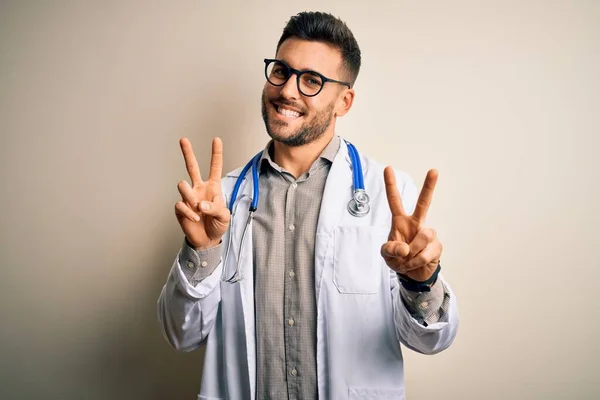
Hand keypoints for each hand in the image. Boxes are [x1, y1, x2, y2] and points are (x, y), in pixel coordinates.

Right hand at [174, 137, 229, 249]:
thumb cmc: (217, 225)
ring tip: (199, 210)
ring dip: (190, 197)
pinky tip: (195, 219)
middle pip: (192, 167)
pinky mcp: (180, 208)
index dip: (216, 154)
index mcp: (213, 187)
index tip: (216, 139)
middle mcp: (199, 188)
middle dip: (187, 153)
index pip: (214, 168)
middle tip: (183, 139)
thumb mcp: (224, 216)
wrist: (207, 240)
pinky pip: (180, 204)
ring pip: (182, 185)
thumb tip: (200, 204)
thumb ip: (214, 208)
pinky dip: (189, 213)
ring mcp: (188, 197)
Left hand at [381, 167, 442, 281]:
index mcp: (400, 221)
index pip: (394, 200)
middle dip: (429, 187)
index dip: (390, 185)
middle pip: (424, 203)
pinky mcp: (437, 245)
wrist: (413, 274)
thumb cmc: (398, 259)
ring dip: (413, 253)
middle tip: (434, 170)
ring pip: (423, 237)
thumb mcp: (386, 255)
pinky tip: (416, 263)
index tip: (388, 168)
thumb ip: (390, 249)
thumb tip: (405, 248)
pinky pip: (426, 253)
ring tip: (408, 260)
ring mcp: (428, 233)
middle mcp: (416, 223)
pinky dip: (418, 261)